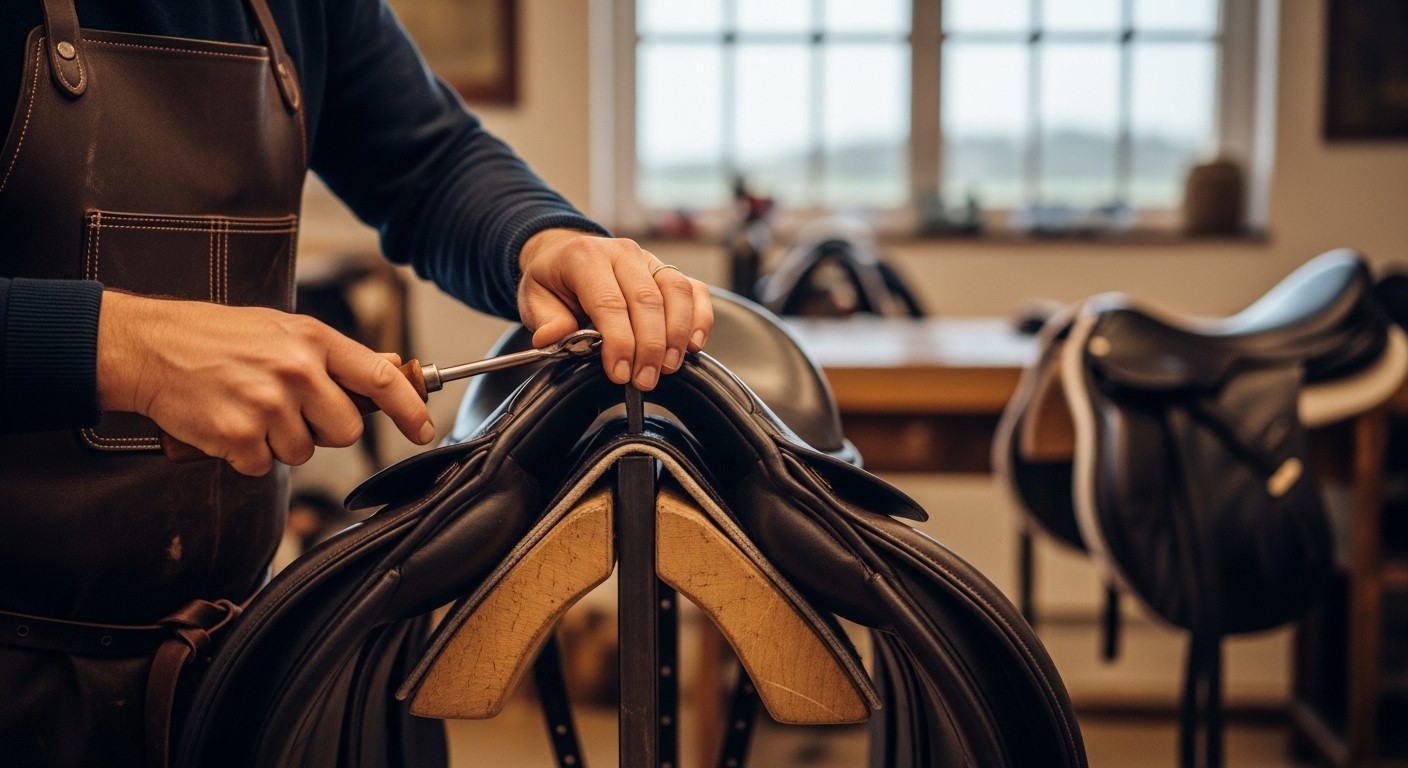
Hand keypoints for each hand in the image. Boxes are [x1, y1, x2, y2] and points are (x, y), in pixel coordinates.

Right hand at [96, 291, 434, 475]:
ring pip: (304, 452)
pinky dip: (246, 454)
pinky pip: (263, 465)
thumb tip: (383, 378)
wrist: (150, 346)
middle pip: (346, 430)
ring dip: (280, 441)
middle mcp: (297, 371)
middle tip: (289, 410)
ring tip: (251, 410)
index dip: (410, 410)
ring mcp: (267, 404)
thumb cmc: (217, 337)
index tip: (423, 430)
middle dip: (324, 429)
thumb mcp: (282, 329)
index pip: (381, 380)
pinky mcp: (238, 435)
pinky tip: (229, 424)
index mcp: (313, 340)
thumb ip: (330, 356)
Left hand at [516, 229, 713, 389]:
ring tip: (668, 367)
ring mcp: (650, 260)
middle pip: (647, 300)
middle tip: (644, 380)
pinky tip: (693, 345)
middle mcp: (623, 253)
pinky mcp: (668, 271)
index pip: (609, 301)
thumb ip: (546, 320)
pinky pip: (694, 290)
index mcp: (586, 257)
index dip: (618, 341)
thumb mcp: (535, 299)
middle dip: (649, 346)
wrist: (565, 254)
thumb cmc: (554, 281)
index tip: (620, 373)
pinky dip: (700, 318)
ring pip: (676, 293)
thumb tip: (554, 338)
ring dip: (677, 335)